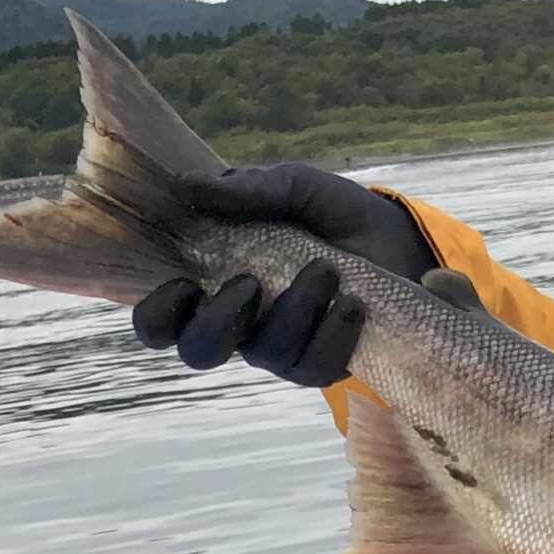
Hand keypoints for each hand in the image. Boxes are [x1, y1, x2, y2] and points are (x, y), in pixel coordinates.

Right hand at [130, 164, 434, 388]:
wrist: (395, 235)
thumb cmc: (329, 212)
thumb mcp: (291, 186)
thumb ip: (244, 189)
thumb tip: (185, 185)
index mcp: (212, 282)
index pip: (160, 321)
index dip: (158, 314)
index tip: (182, 284)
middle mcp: (239, 323)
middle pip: (199, 352)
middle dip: (218, 323)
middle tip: (250, 283)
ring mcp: (280, 347)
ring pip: (266, 354)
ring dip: (295, 310)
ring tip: (326, 268)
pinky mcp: (323, 362)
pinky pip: (315, 368)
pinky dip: (333, 334)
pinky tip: (352, 304)